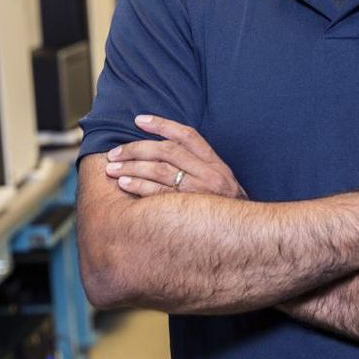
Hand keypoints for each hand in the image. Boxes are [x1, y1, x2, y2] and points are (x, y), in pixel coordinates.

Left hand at [103, 115, 247, 199]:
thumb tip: (165, 156)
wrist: (246, 237)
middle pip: (168, 151)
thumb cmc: (225, 211)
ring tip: (112, 168)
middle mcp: (210, 174)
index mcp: (216, 164)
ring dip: (132, 167)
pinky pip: (159, 194)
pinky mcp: (190, 210)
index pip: (187, 136)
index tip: (139, 121)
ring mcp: (200, 192)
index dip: (162, 125)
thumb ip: (199, 169)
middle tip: (115, 152)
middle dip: (136, 149)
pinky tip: (124, 184)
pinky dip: (138, 186)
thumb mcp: (220, 185)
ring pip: (160, 170)